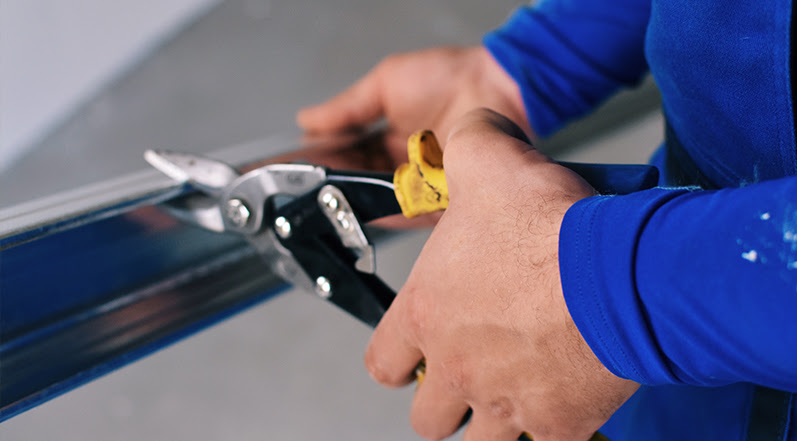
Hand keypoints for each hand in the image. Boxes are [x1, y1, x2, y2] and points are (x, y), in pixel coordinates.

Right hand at [298, 46, 528, 227]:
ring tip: (328, 191)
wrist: (498, 88)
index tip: (298, 166)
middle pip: (357, 180)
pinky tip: (360, 202)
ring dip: (352, 195)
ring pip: (375, 198)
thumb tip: (308, 121)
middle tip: (308, 182)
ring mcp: (420, 185)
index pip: (346, 155)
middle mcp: (403, 165)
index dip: (321, 161)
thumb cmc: (454, 78)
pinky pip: (403, 212)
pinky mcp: (437, 202)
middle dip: (332, 182)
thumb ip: (347, 107)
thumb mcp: (387, 83)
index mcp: (389, 138)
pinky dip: (380, 210)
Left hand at [364, 109, 638, 440]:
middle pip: (427, 415)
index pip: (383, 361)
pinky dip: (549, 431)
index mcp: (429, 315)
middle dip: (442, 399)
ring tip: (509, 396)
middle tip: (466, 374)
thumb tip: (464, 129)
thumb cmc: (550, 229)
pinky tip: (562, 405)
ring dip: (488, 424)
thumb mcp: (487, 160)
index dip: (395, 358)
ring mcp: (506, 402)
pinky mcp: (557, 425)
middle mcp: (458, 367)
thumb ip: (463, 142)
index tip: (411, 355)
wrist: (620, 272)